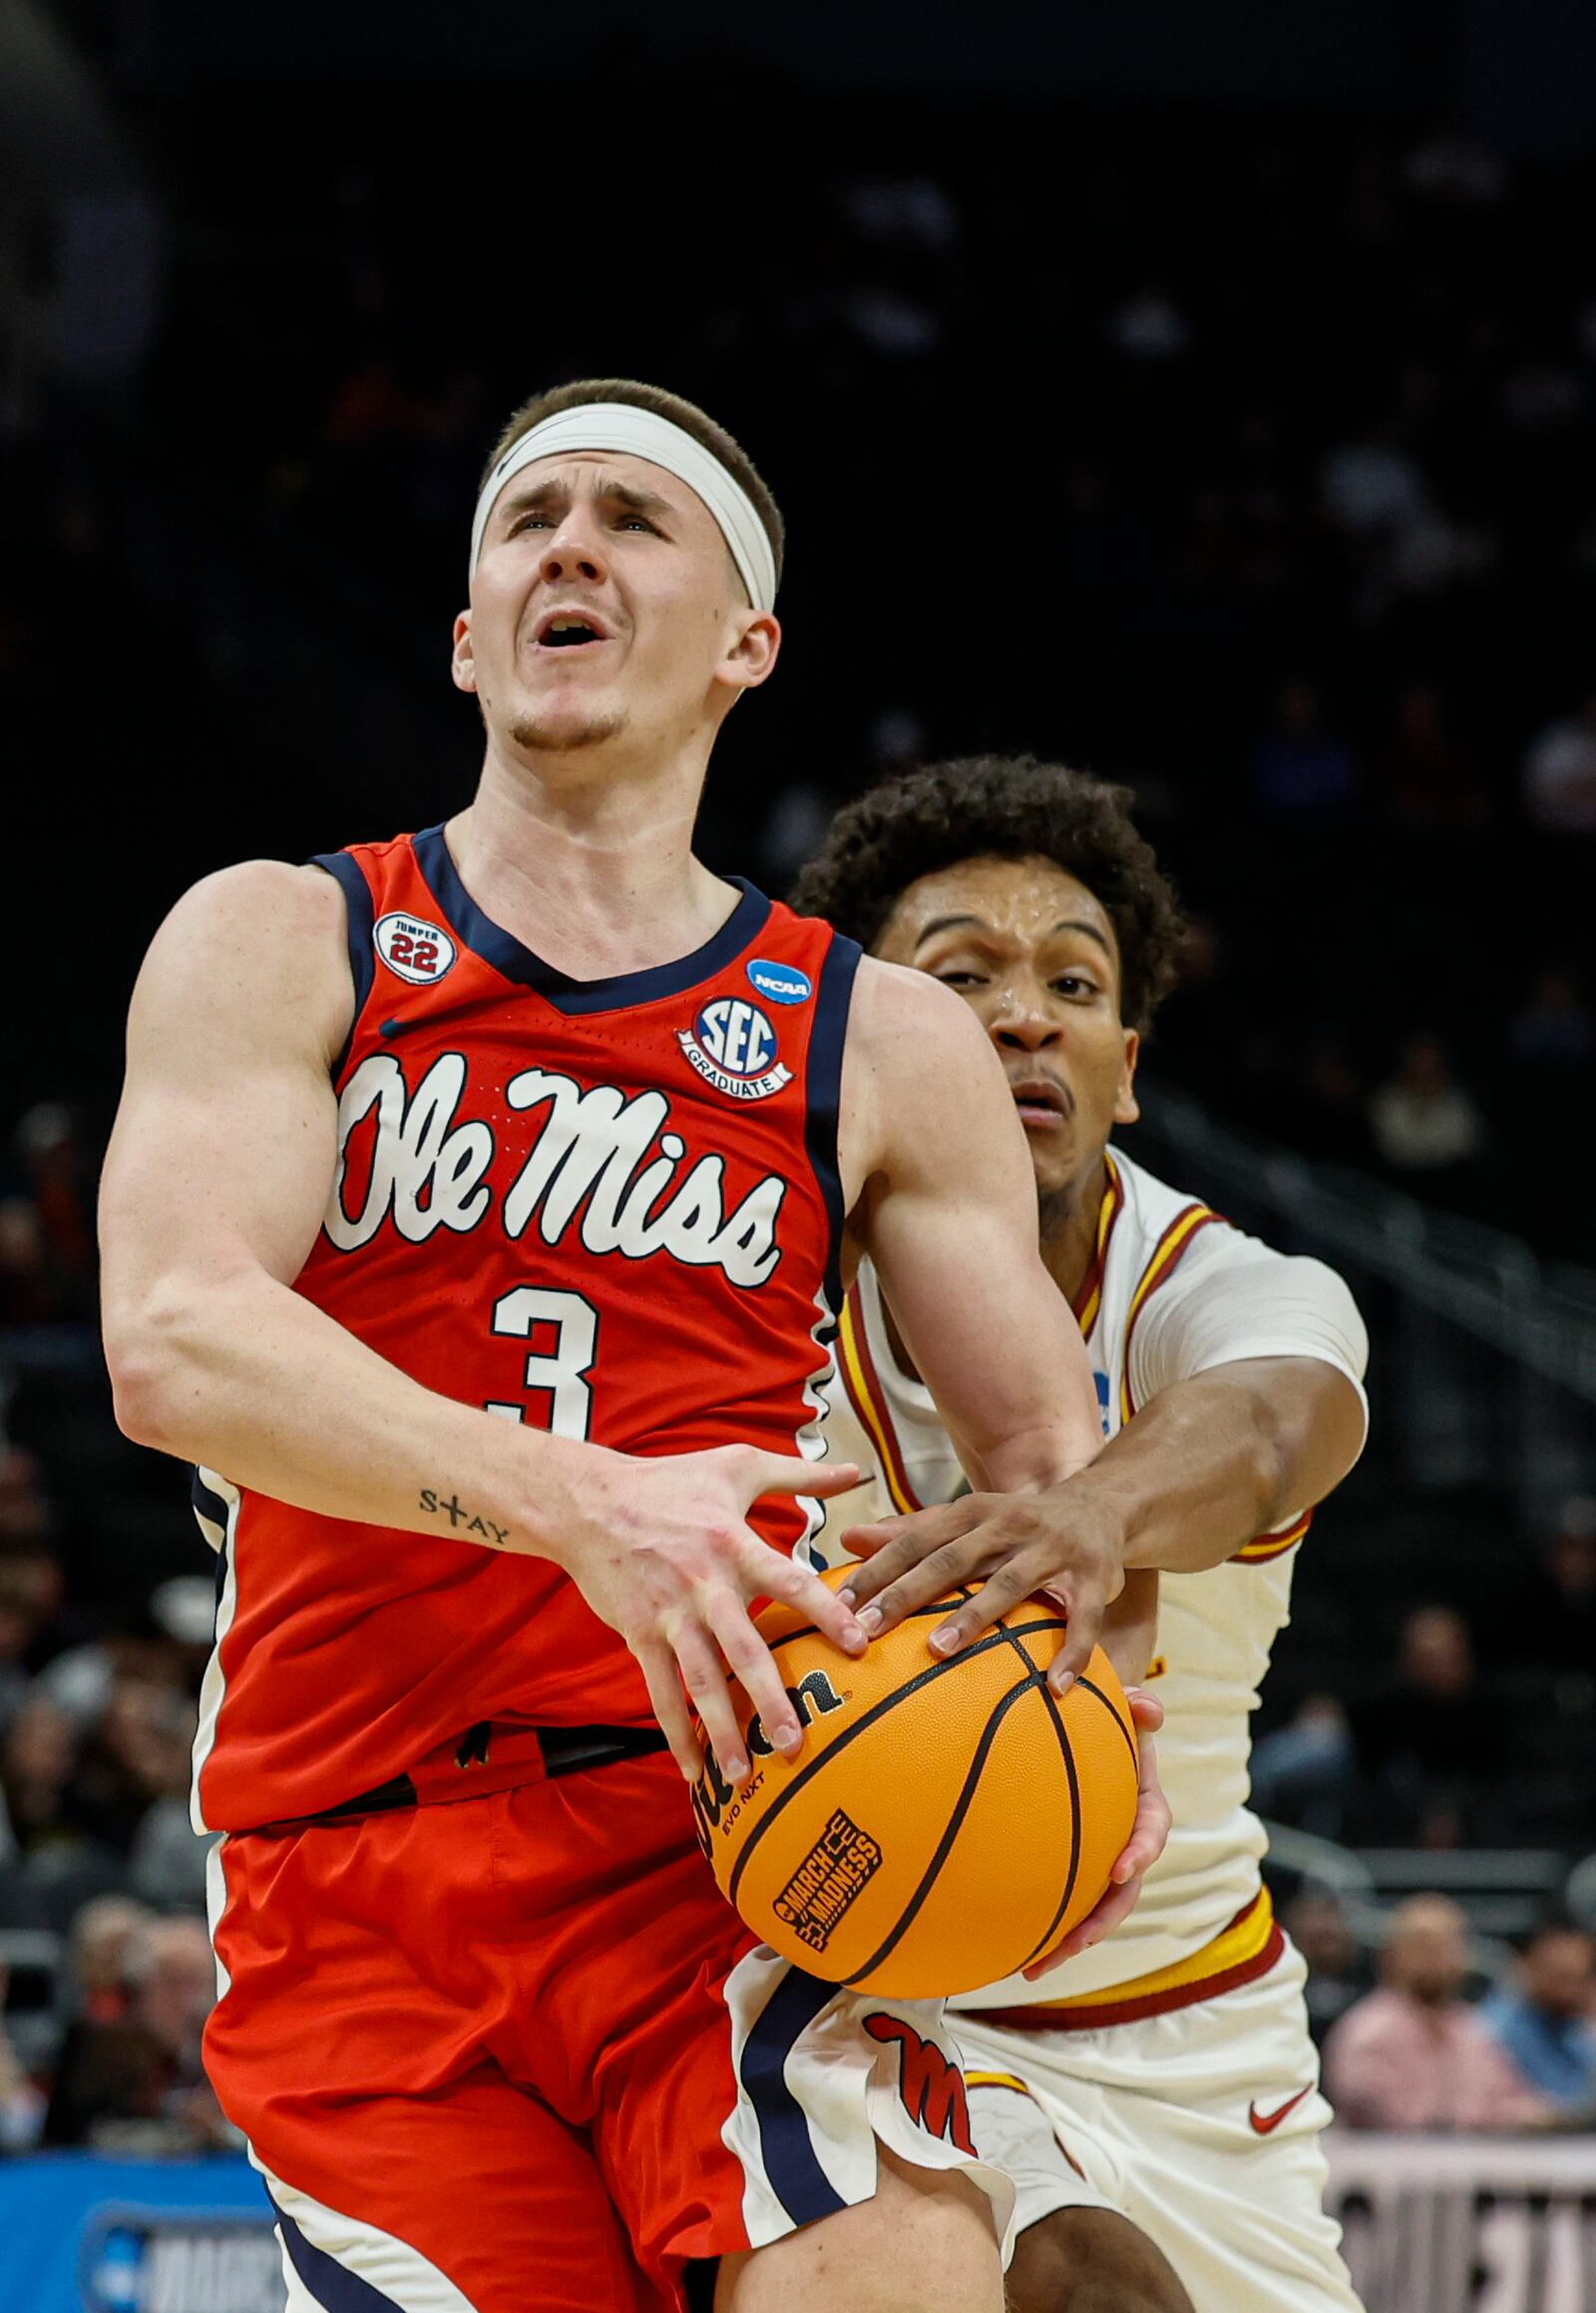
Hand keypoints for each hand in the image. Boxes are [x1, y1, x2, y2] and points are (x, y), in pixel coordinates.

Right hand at [564, 1444, 864, 1787]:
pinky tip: (693, 1769)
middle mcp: (704, 1585)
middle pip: (743, 1649)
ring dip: (721, 1729)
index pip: (790, 1582)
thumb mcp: (737, 1465)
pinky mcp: (640, 1635)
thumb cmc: (670, 1481)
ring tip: (743, 1775)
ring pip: (699, 1681)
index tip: (859, 1645)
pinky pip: (659, 1691)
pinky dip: (675, 1732)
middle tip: (795, 1742)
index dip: (825, 1612)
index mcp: (734, 1544)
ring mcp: (669, 1615)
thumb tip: (857, 1471)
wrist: (589, 1503)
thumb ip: (800, 1474)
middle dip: (769, 1698)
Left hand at [838, 1482, 1123, 1692]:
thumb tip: (847, 1541)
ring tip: (938, 1650)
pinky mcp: (1094, 1577)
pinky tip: (1054, 1687)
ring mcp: (1052, 1550)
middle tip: (869, 1629)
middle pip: (951, 1560)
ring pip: (1008, 1585)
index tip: (840, 1604)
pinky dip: (1071, 1652)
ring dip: (973, 1617)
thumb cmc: (1018, 1522)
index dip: (877, 1570)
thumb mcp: (968, 1517)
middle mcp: (1009, 1524)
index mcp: (972, 1512)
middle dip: (907, 1593)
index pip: (915, 1541)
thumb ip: (911, 1531)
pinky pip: (1083, 1619)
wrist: (1102, 1503)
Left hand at [1023, 1688, 1167, 1978]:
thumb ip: (1138, 1709)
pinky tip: (1010, 1955)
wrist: (1089, 1737)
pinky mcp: (1073, 1872)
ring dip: (1068, 1942)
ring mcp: (1099, 1862)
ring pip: (1092, 1911)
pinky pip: (1063, 1905)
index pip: (1152, 1831)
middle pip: (1123, 1892)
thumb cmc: (1107, 1723)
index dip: (1141, 1851)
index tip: (1121, 1868)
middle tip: (1078, 1940)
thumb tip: (1147, 1705)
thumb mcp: (1125, 1712)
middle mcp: (1127, 1843)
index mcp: (1145, 1806)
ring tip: (1035, 1966)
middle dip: (1102, 1920)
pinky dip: (1043, 1931)